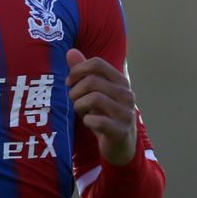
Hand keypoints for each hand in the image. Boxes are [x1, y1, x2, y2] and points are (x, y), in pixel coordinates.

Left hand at [66, 48, 136, 165]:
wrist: (120, 146)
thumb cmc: (105, 114)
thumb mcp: (94, 92)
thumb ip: (83, 72)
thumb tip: (70, 51)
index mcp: (120, 81)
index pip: (97, 63)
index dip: (78, 70)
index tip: (70, 82)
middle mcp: (126, 94)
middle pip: (92, 80)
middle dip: (75, 91)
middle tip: (74, 101)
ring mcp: (126, 113)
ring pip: (93, 98)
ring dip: (79, 106)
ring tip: (82, 112)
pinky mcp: (121, 130)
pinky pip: (96, 120)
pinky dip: (87, 121)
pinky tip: (89, 123)